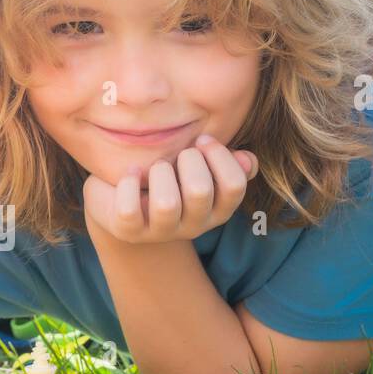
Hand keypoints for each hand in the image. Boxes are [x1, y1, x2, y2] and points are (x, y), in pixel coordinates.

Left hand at [83, 135, 257, 243]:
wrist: (125, 200)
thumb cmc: (170, 177)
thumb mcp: (202, 168)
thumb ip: (230, 163)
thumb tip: (247, 160)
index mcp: (218, 210)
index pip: (234, 186)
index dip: (219, 155)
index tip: (201, 140)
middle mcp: (194, 226)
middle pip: (199, 191)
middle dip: (188, 160)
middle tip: (178, 155)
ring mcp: (161, 232)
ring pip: (166, 204)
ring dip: (160, 172)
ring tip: (156, 167)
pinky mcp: (130, 232)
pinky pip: (129, 210)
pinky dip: (129, 184)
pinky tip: (132, 173)